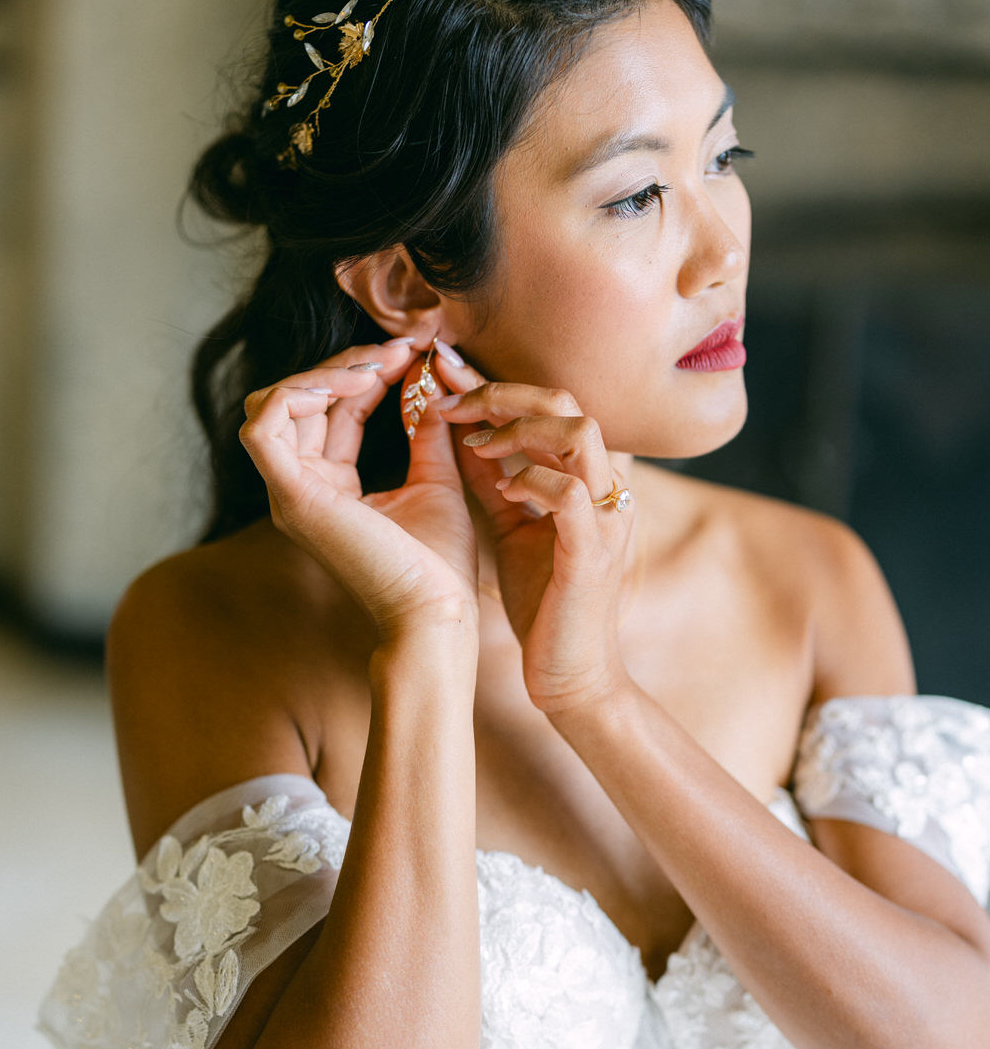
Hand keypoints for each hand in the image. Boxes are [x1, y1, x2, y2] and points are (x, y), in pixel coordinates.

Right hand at [239, 340, 478, 639]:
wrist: (437, 614)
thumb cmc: (439, 565)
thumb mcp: (437, 479)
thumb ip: (426, 431)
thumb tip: (427, 381)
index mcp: (330, 487)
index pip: (331, 410)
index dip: (365, 373)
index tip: (409, 354)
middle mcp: (300, 488)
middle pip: (298, 400)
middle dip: (347, 365)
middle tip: (398, 350)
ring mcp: (289, 494)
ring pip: (274, 404)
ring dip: (325, 373)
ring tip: (378, 365)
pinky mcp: (292, 497)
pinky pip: (264, 426)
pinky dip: (299, 393)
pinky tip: (354, 385)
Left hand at [427, 351, 633, 712]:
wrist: (570, 675)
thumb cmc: (543, 602)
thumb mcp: (510, 524)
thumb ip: (492, 477)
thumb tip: (457, 430)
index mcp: (586, 477)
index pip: (549, 404)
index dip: (495, 382)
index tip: (444, 373)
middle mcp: (604, 488)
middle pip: (566, 401)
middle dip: (501, 391)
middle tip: (448, 401)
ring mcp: (604, 519)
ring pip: (578, 432)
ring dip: (517, 428)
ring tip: (474, 444)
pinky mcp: (592, 554)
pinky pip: (568, 494)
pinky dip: (530, 479)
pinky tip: (500, 489)